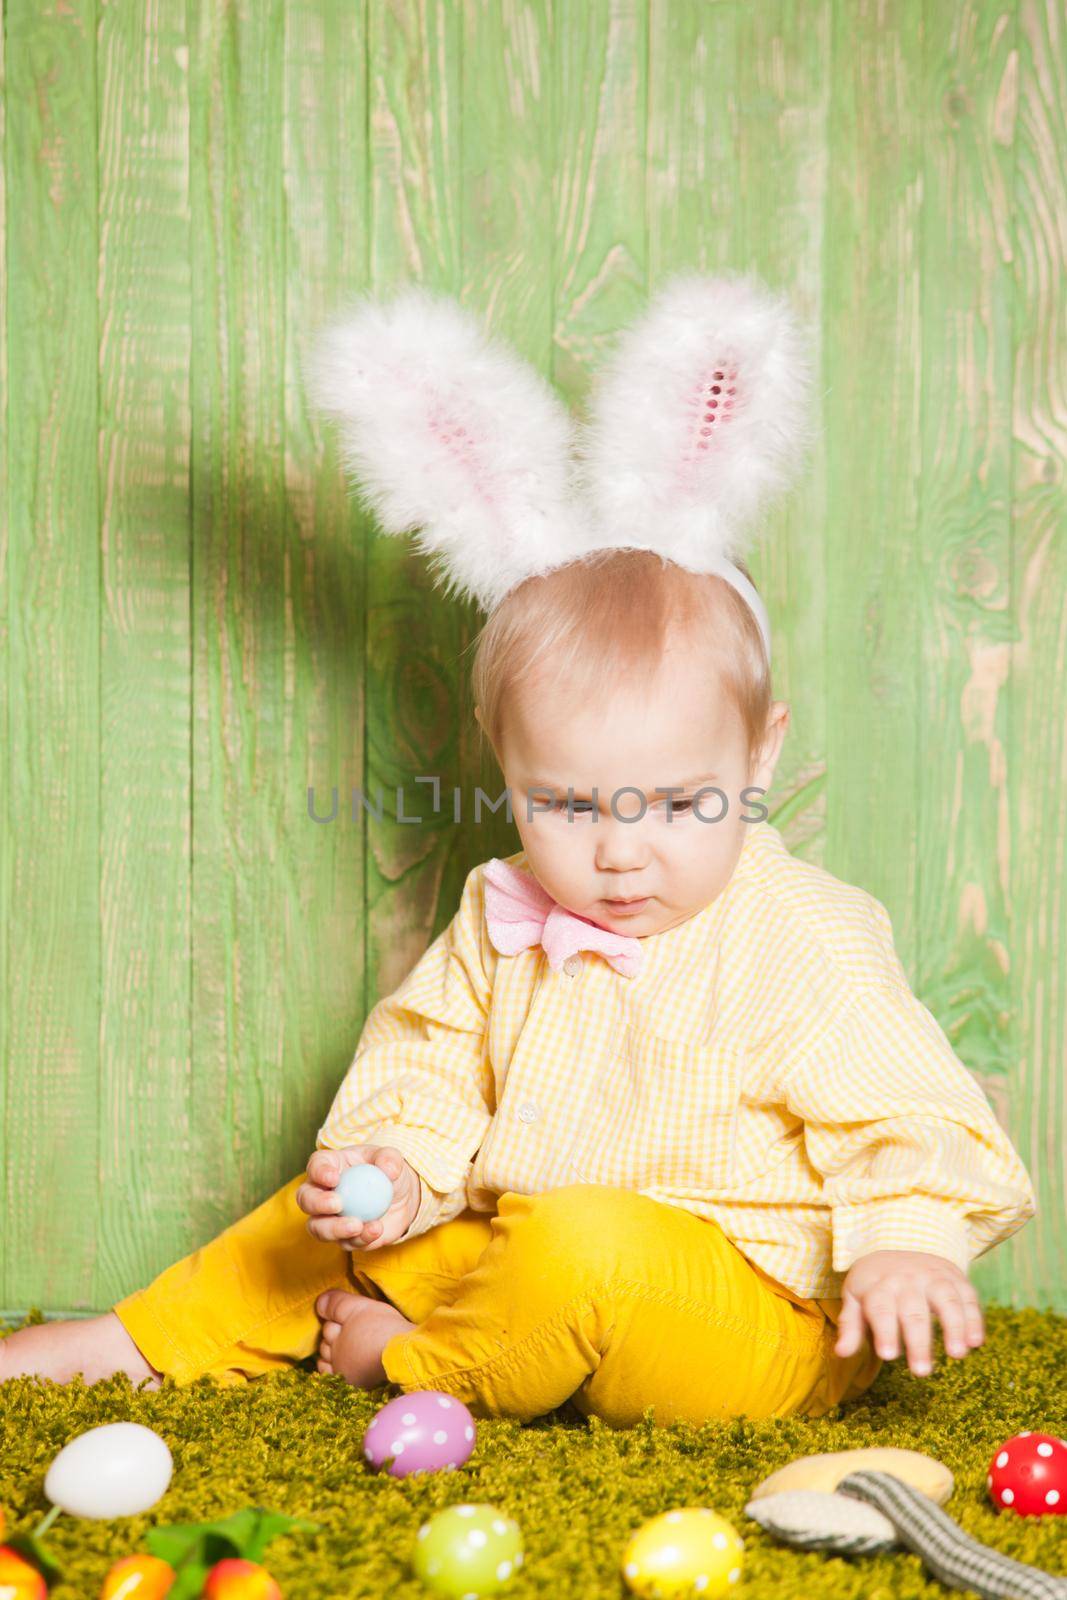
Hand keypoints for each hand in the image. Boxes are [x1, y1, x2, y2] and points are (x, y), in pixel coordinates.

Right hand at [297, 1145, 421, 1252]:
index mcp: (330, 1166)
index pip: (316, 1165)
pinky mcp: (342, 1238)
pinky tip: (376, 1230)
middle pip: (306, 1199)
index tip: (334, 1178)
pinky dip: (360, 1239)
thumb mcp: (392, 1159)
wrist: (401, 1199)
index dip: (319, 1172)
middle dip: (317, 1203)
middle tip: (338, 1205)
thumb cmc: (388, 1172)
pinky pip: (345, 1243)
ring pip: (318, 1228)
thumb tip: (388, 1170)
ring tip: (357, 1226)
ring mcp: (329, 1218)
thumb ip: (390, 1159)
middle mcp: (322, 1192)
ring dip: (335, 1229)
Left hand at [834, 1248, 984, 1375]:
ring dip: (954, 1326)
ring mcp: (933, 1276)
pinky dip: (974, 1318)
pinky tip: (976, 1342)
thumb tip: (841, 1353)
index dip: (885, 1331)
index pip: (880, 1309)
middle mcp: (907, 1279)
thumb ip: (850, 1326)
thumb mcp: (855, 1298)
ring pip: (946, 1299)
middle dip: (918, 1341)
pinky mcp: (954, 1276)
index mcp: (879, 1285)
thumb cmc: (873, 1283)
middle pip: (914, 1310)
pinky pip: (967, 1295)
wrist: (896, 1242)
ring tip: (957, 1355)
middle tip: (922, 1371)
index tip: (888, 1356)